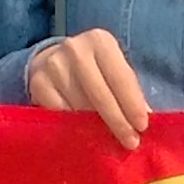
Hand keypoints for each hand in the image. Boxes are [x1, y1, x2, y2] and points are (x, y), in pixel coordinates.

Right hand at [28, 31, 150, 142]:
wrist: (53, 61)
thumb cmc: (95, 69)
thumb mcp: (113, 69)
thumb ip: (129, 90)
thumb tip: (145, 117)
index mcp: (100, 41)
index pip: (120, 77)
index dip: (132, 104)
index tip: (142, 127)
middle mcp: (75, 49)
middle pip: (99, 94)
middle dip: (117, 121)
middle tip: (131, 142)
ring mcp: (53, 65)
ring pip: (79, 107)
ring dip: (96, 128)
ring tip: (109, 141)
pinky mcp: (38, 84)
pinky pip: (60, 114)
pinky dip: (74, 128)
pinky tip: (85, 136)